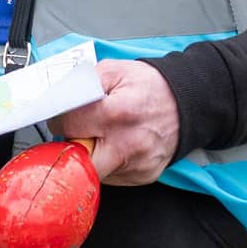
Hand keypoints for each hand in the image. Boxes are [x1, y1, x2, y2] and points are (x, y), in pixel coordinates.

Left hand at [50, 60, 179, 185]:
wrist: (188, 103)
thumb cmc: (151, 87)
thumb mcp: (114, 70)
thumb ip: (82, 83)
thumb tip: (57, 97)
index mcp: (118, 113)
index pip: (68, 124)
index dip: (60, 118)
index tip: (63, 116)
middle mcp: (128, 143)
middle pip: (77, 160)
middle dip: (71, 145)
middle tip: (80, 131)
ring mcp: (137, 164)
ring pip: (93, 170)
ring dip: (90, 154)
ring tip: (103, 135)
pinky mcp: (143, 176)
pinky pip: (112, 176)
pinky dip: (108, 161)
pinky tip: (117, 145)